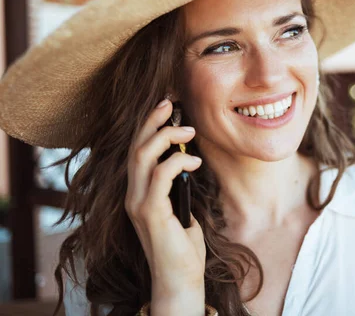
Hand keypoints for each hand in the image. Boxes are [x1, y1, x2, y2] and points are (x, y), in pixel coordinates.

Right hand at [125, 98, 205, 313]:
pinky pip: (160, 176)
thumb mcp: (180, 207)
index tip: (165, 107)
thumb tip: (186, 160)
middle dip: (152, 121)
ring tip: (189, 129)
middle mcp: (132, 195)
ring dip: (166, 137)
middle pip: (135, 147)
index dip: (148, 126)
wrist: (180, 278)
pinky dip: (178, 161)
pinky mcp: (150, 213)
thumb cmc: (183, 245)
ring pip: (142, 156)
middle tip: (171, 103)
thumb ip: (177, 186)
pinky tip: (194, 160)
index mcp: (138, 193)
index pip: (137, 152)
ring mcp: (138, 204)